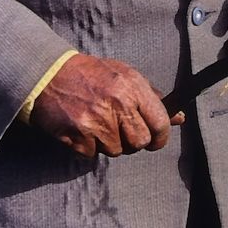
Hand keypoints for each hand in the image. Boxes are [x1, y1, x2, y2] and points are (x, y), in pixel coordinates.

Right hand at [30, 52, 184, 157]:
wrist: (48, 73)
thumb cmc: (90, 74)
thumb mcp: (123, 75)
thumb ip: (151, 97)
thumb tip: (179, 117)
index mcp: (132, 86)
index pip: (160, 122)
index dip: (161, 137)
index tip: (155, 140)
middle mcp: (117, 104)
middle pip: (140, 142)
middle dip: (133, 141)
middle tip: (120, 129)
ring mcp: (97, 122)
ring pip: (117, 151)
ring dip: (109, 142)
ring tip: (96, 122)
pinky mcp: (78, 136)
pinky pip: (93, 154)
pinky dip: (88, 146)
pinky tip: (82, 127)